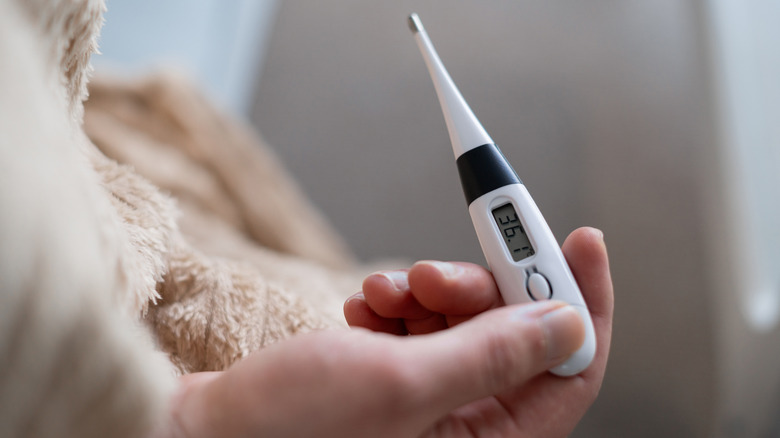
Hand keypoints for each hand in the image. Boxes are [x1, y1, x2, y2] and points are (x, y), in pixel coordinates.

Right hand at [152, 227, 611, 437]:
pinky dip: (399, 305)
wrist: (210, 432)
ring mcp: (433, 404)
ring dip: (426, 293)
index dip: (581, 301)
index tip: (580, 239)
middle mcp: (469, 429)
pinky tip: (364, 307)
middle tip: (428, 272)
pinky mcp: (399, 380)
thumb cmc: (291, 428)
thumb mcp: (401, 384)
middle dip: (476, 291)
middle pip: (514, 336)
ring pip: (466, 323)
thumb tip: (568, 324)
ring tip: (378, 294)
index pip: (571, 371)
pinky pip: (424, 327)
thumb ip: (492, 354)